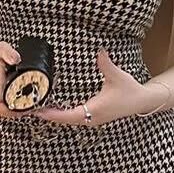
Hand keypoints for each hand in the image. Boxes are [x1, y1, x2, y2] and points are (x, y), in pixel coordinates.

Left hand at [33, 48, 148, 125]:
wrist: (141, 101)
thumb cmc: (130, 91)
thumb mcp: (118, 76)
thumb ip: (106, 64)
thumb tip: (99, 51)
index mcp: (95, 110)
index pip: (69, 116)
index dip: (53, 114)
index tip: (39, 111)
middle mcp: (92, 118)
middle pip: (65, 121)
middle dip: (49, 116)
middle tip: (32, 109)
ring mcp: (93, 119)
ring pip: (69, 121)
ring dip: (55, 116)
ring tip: (39, 109)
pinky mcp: (94, 117)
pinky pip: (75, 118)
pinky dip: (63, 115)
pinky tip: (55, 109)